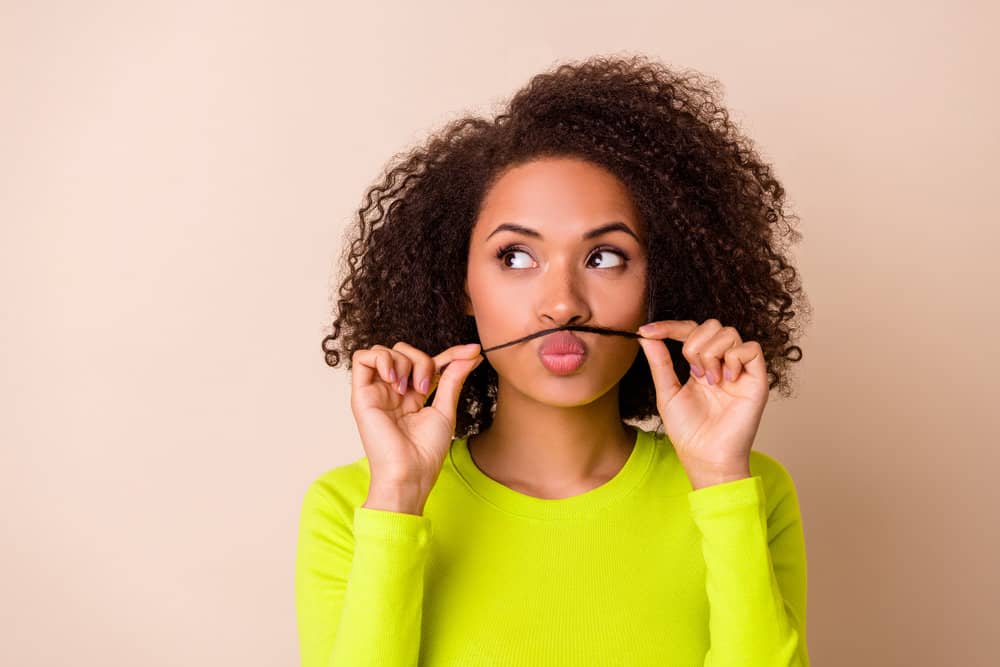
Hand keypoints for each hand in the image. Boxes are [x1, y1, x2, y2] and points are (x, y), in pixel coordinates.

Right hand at [350, 341, 483, 496]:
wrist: (409, 472)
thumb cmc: (426, 451)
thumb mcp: (445, 409)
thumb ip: (453, 379)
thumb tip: (470, 355)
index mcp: (413, 396)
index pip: (428, 363)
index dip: (450, 354)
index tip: (473, 352)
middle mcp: (393, 391)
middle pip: (405, 352)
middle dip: (422, 360)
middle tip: (426, 387)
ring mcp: (377, 391)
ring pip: (385, 351)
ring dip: (403, 361)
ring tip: (408, 388)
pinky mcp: (362, 395)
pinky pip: (362, 358)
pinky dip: (381, 359)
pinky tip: (393, 379)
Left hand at [636, 319, 766, 485]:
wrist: (705, 457)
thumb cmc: (688, 431)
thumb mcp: (667, 392)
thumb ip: (660, 363)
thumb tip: (646, 336)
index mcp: (700, 365)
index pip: (689, 331)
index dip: (669, 327)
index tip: (646, 330)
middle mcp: (722, 363)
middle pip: (711, 325)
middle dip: (694, 344)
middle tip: (693, 373)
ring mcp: (740, 370)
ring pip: (729, 332)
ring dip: (711, 354)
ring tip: (709, 381)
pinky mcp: (757, 379)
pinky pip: (751, 348)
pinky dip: (734, 359)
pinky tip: (727, 380)